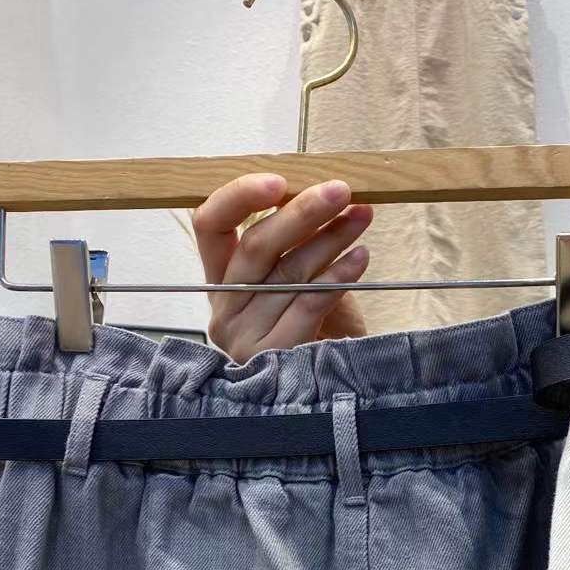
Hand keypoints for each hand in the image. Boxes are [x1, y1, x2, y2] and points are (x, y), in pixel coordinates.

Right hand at [192, 173, 372, 359]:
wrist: (323, 390)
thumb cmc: (312, 330)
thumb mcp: (296, 280)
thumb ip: (295, 243)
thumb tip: (321, 192)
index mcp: (220, 280)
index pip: (209, 225)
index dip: (239, 197)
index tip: (278, 180)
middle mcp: (224, 308)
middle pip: (255, 247)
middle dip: (302, 212)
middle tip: (340, 190)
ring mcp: (243, 337)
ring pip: (287, 274)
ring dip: (330, 240)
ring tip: (361, 218)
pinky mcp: (270, 357)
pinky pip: (307, 306)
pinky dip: (337, 278)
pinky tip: (359, 258)